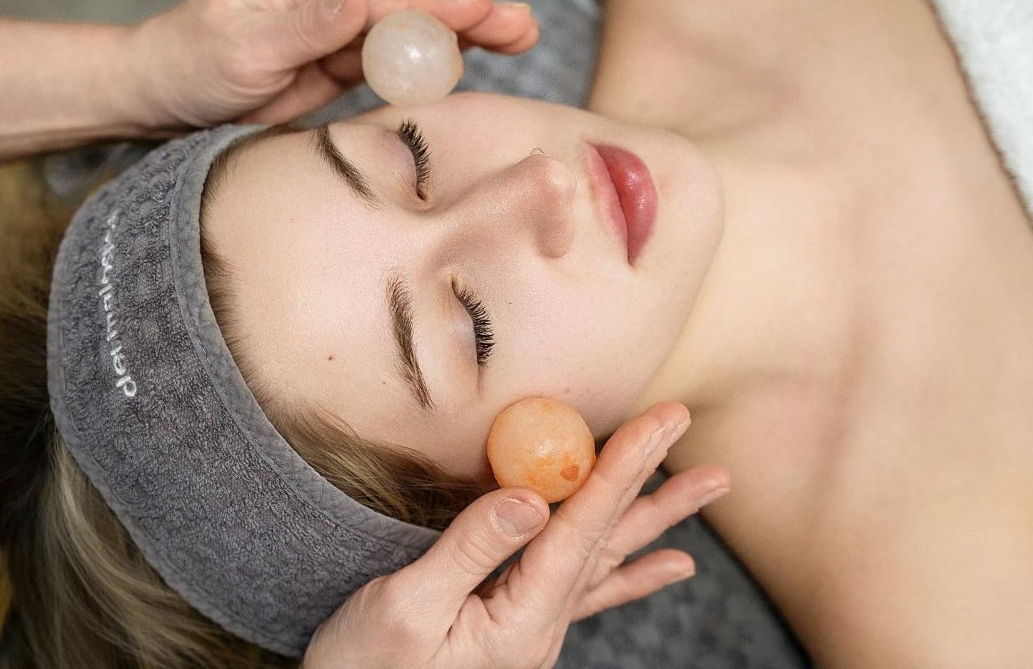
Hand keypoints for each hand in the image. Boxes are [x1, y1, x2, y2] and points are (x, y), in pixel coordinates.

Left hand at [125, 0, 538, 128]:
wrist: (167, 97)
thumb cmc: (192, 64)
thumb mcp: (243, 48)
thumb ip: (307, 25)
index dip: (431, 9)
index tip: (482, 9)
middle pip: (404, 8)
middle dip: (464, 16)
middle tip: (522, 23)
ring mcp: (336, 23)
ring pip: (407, 33)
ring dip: (461, 38)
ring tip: (519, 35)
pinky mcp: (338, 57)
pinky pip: (391, 60)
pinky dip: (431, 62)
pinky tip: (473, 57)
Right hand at [301, 402, 729, 668]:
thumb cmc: (362, 665)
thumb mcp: (407, 607)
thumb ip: (470, 550)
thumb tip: (530, 497)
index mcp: (520, 620)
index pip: (582, 530)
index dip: (622, 469)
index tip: (661, 423)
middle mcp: (540, 626)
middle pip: (607, 541)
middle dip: (653, 483)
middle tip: (695, 438)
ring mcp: (532, 629)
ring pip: (604, 558)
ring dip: (655, 516)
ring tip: (705, 486)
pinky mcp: (515, 626)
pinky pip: (588, 590)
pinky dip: (633, 572)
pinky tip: (672, 563)